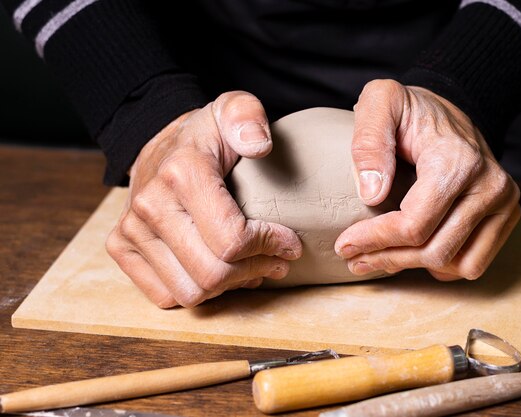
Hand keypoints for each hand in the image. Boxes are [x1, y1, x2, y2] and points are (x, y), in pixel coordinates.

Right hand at [106, 92, 301, 307]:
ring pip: (191, 292)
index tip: (289, 243)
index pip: (231, 240)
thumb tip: (259, 146)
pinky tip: (220, 270)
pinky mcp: (121, 247)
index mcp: (182, 174)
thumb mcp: (234, 110)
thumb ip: (248, 118)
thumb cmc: (206, 135)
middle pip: (212, 274)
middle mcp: (150, 206)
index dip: (269, 248)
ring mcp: (131, 229)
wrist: (160, 143)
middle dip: (254, 271)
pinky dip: (199, 291)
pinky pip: (165, 295)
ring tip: (251, 267)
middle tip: (277, 261)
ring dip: (229, 287)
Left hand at [335, 80, 520, 280]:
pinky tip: (414, 251)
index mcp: (457, 160)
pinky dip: (442, 265)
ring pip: (455, 264)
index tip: (345, 245)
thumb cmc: (411, 109)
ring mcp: (503, 202)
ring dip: (413, 266)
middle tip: (355, 257)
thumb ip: (369, 141)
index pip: (415, 224)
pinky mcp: (507, 215)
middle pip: (434, 251)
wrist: (449, 109)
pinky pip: (474, 263)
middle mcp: (490, 185)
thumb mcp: (380, 102)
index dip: (376, 241)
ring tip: (381, 255)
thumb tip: (372, 194)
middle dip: (389, 258)